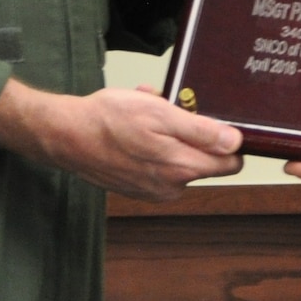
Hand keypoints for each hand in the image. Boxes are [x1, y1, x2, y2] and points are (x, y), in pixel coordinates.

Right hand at [0, 78, 242, 200]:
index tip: (214, 120)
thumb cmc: (109, 120)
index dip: (228, 140)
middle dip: (194, 133)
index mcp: (183, 168)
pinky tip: (136, 129)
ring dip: (171, 136)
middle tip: (172, 109)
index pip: (231, 162)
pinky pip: (159, 164)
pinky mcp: (138, 188)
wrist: (66, 136)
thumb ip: (202, 132)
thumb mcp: (161, 114)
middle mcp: (172, 186)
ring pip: (180, 158)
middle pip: (205, 159)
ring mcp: (154, 190)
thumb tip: (235, 143)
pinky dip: (154, 145)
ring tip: (148, 114)